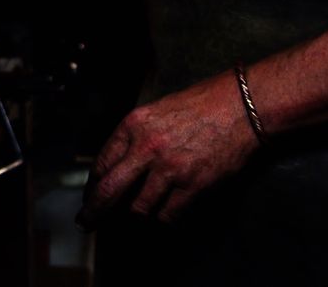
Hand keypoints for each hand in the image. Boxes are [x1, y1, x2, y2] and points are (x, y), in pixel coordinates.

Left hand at [77, 71, 260, 227]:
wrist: (240, 106)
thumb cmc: (200, 105)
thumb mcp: (155, 110)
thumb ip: (135, 136)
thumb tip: (119, 165)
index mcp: (133, 125)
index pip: (102, 164)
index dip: (93, 185)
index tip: (91, 196)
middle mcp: (147, 148)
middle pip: (110, 191)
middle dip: (95, 212)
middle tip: (87, 223)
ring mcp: (170, 169)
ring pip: (139, 208)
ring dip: (135, 215)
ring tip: (135, 217)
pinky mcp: (194, 185)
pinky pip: (168, 214)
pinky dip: (163, 218)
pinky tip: (162, 214)